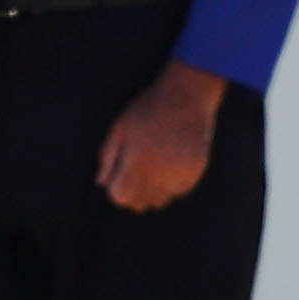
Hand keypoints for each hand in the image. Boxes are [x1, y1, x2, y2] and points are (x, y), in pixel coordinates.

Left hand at [96, 59, 224, 212]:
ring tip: (150, 172)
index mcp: (137, 162)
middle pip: (141, 203)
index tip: (117, 180)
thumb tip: (101, 184)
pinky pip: (180, 191)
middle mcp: (160, 172)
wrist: (185, 96)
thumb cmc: (145, 111)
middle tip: (133, 176)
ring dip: (152, 192)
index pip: (122, 197)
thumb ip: (107, 158)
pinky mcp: (197, 170)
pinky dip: (172, 186)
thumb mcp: (118, 129)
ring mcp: (181, 172)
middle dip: (132, 194)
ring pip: (161, 200)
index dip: (116, 191)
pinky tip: (168, 168)